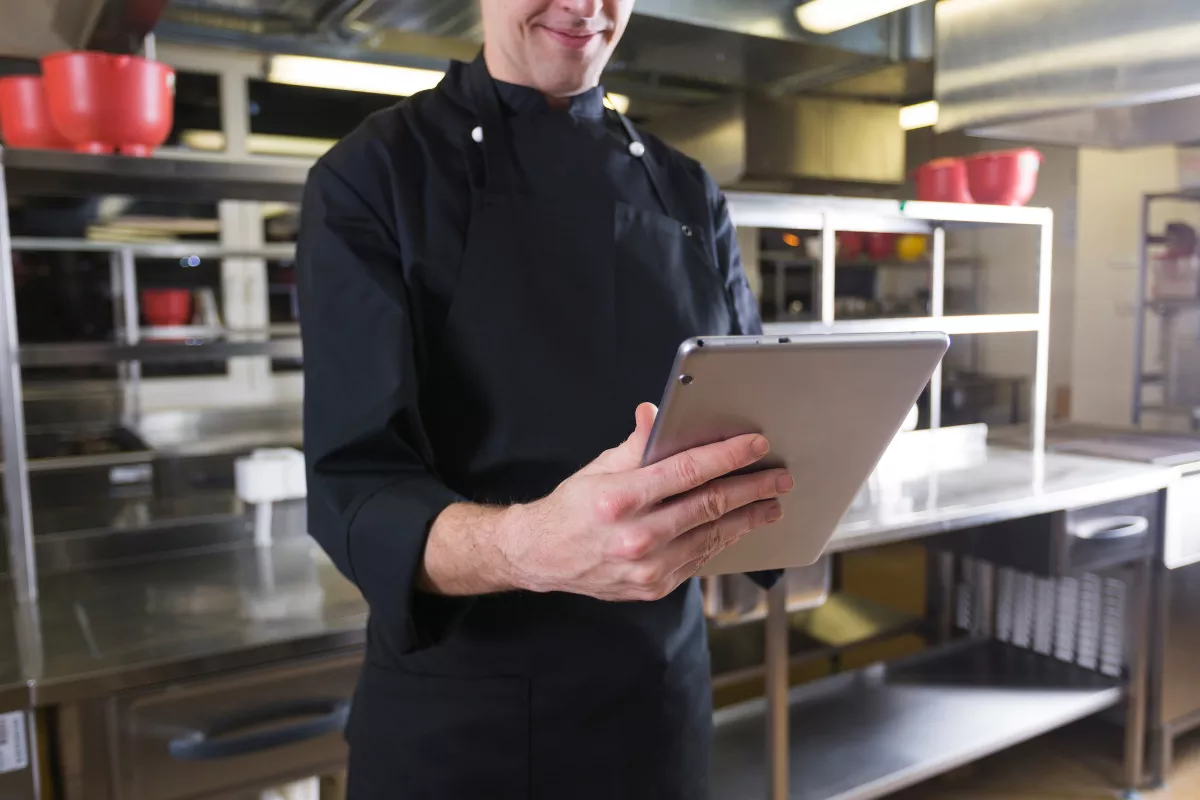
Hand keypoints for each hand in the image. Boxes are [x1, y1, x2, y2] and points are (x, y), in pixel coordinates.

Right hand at [497, 402, 791, 600]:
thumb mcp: (599, 468)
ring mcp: (646, 568)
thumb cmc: (571, 508)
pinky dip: (722, 540)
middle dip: (751, 489)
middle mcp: (635, 537)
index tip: (755, 445)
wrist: (542, 556)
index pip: (687, 472)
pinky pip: (698, 559)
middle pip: (709, 506)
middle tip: (779, 477)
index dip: (727, 456)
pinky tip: (738, 527)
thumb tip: (657, 413)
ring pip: (711, 537)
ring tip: (771, 504)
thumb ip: (636, 445)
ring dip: (747, 519)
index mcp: (619, 499)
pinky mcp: (654, 587)